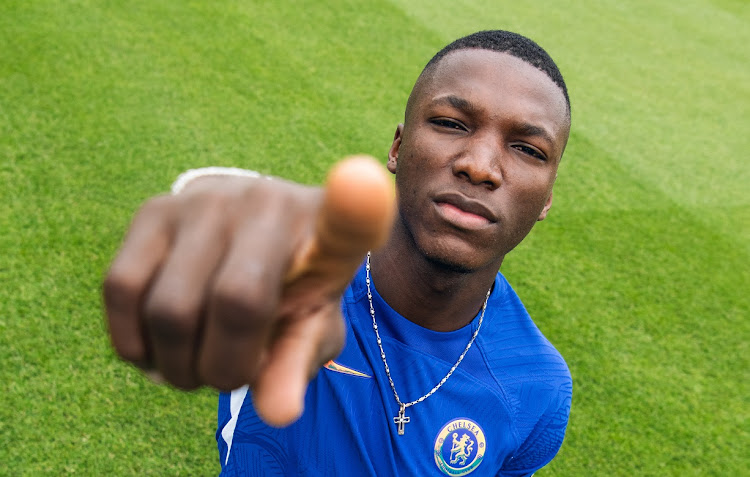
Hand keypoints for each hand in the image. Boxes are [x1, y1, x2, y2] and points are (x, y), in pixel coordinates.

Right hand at [103, 156, 394, 425]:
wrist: (245, 232)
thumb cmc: (288, 287)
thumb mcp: (308, 324)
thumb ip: (296, 363)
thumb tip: (278, 413)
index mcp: (326, 231)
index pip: (347, 219)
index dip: (355, 208)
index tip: (366, 187)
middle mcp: (267, 201)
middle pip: (236, 303)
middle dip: (224, 369)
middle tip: (228, 375)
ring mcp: (206, 200)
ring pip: (169, 309)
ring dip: (177, 366)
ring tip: (194, 363)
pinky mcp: (152, 209)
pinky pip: (122, 289)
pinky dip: (133, 342)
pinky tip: (156, 347)